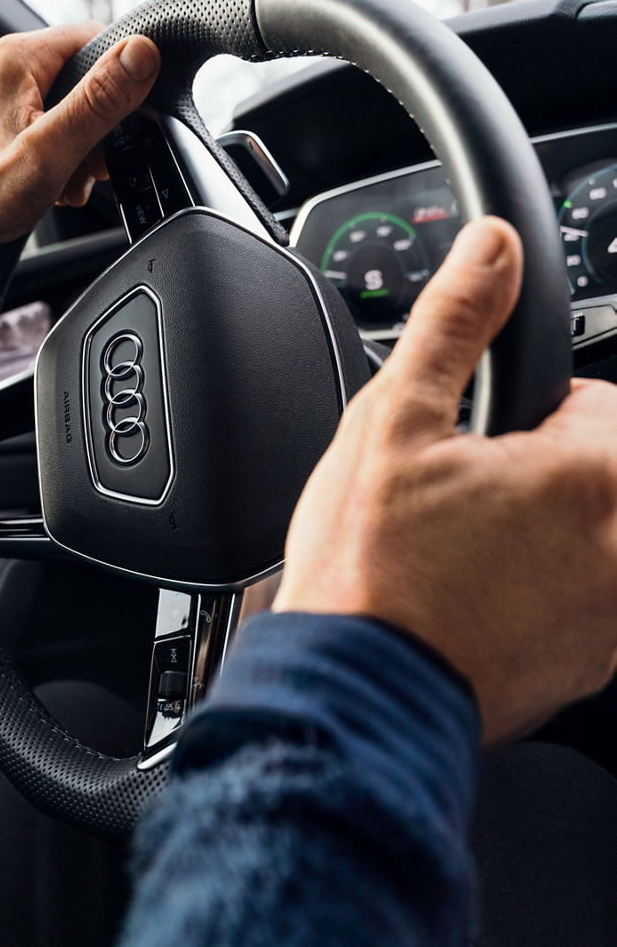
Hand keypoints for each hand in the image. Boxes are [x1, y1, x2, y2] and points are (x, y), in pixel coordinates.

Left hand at [0, 25, 159, 283]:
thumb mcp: (53, 149)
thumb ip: (100, 100)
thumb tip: (142, 53)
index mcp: (16, 58)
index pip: (97, 39)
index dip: (122, 80)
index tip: (127, 122)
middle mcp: (3, 67)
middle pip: (83, 78)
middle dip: (100, 126)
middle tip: (91, 166)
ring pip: (67, 107)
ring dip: (81, 148)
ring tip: (68, 182)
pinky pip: (46, 126)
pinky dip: (59, 156)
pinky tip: (54, 185)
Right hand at [273, 217, 616, 744]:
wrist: (354, 696)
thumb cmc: (371, 575)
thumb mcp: (394, 422)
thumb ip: (453, 324)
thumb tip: (490, 250)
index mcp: (593, 475)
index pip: (602, 402)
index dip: (530, 414)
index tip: (484, 442)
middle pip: (600, 472)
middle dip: (541, 473)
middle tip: (464, 502)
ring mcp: (614, 614)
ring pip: (592, 537)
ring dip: (544, 533)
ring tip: (464, 557)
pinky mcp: (593, 662)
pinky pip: (583, 599)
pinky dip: (542, 591)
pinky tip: (473, 603)